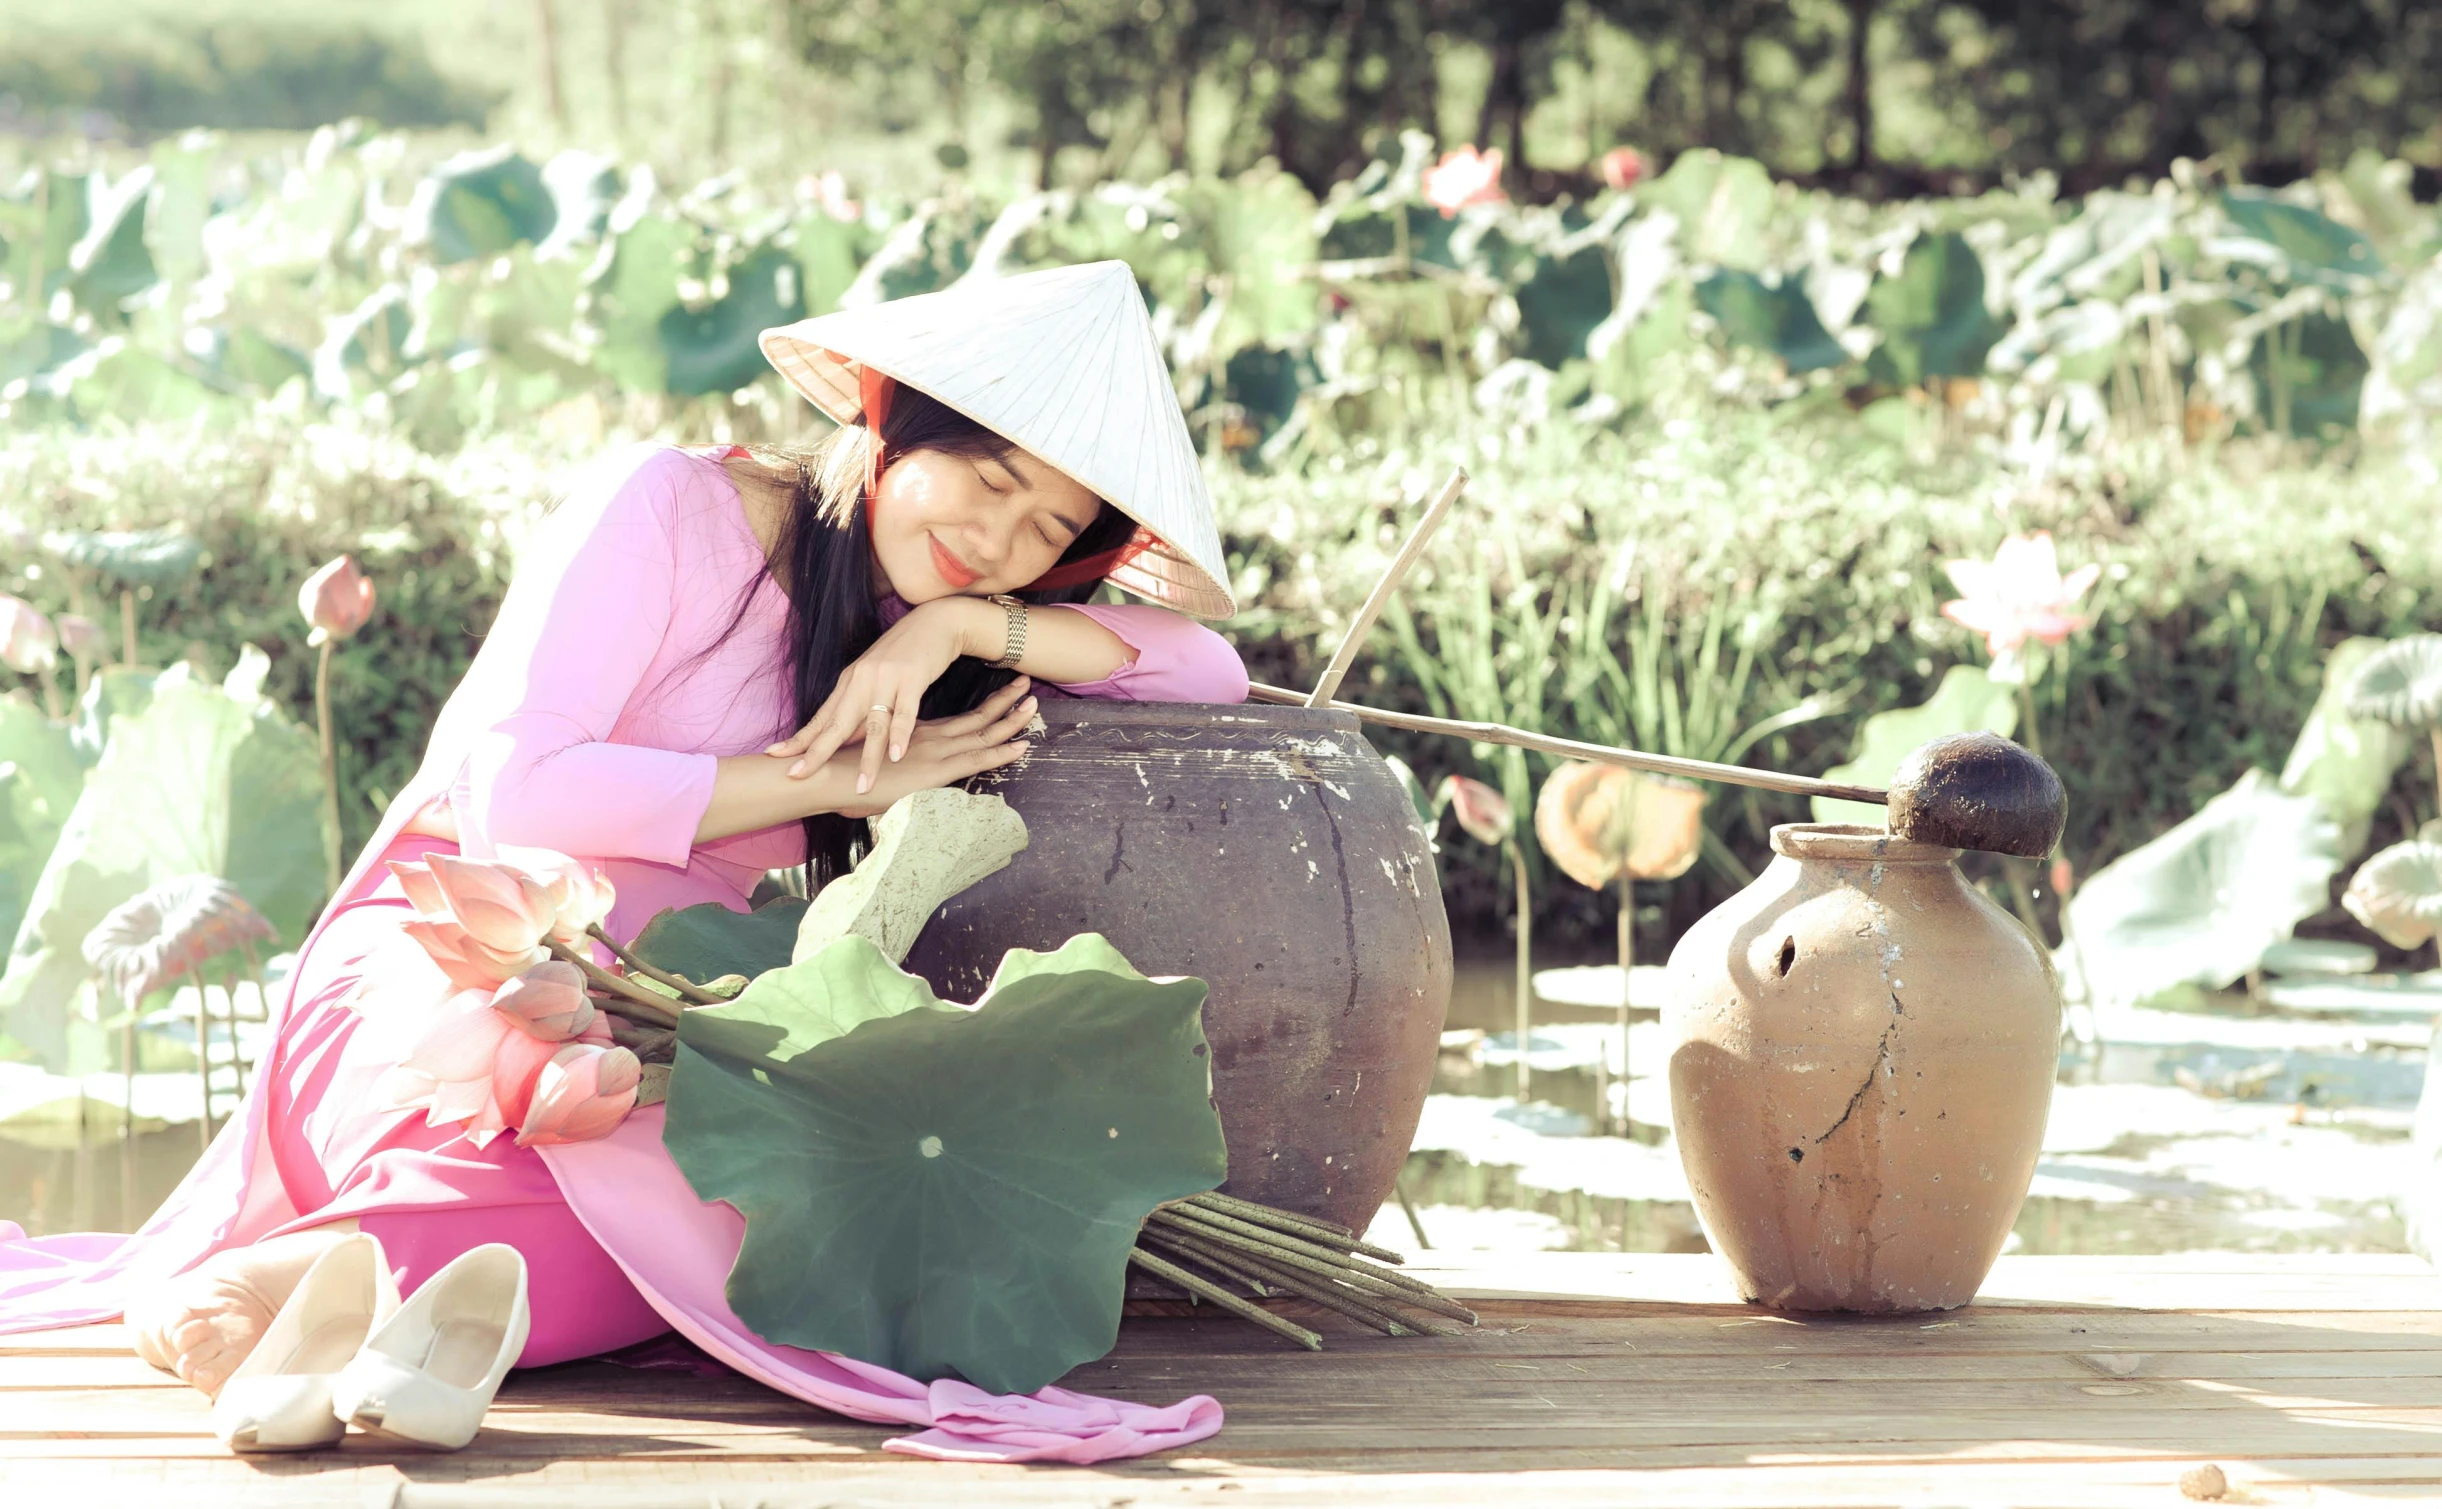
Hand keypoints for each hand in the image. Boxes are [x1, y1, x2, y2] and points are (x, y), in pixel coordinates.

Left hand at [766, 598, 992, 793]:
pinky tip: (897, 756)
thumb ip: (862, 710)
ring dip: (868, 758)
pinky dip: (900, 735)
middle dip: (817, 752)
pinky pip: (905, 712)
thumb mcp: (875, 680)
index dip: (799, 738)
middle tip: (798, 775)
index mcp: (849, 682)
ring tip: (863, 785)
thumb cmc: (905, 655)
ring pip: (873, 725)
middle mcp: (861, 680)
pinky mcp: (912, 678)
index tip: (775, 756)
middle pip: (836, 723)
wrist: (935, 622)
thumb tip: (846, 744)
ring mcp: (885, 679)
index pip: (821, 717)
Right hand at [823, 676, 1038, 818]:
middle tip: (1027, 685)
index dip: (984, 708)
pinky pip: (976, 760)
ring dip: (1011, 719)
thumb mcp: (871, 760)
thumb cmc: (841, 773)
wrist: (826, 776)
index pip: (959, 719)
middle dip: (1004, 702)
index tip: (1005, 695)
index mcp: (919, 733)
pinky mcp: (934, 769)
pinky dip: (1001, 753)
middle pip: (976, 717)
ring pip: (982, 732)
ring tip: (1035, 704)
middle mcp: (931, 736)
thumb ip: (888, 758)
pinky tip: (1023, 747)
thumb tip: (894, 762)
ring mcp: (935, 751)